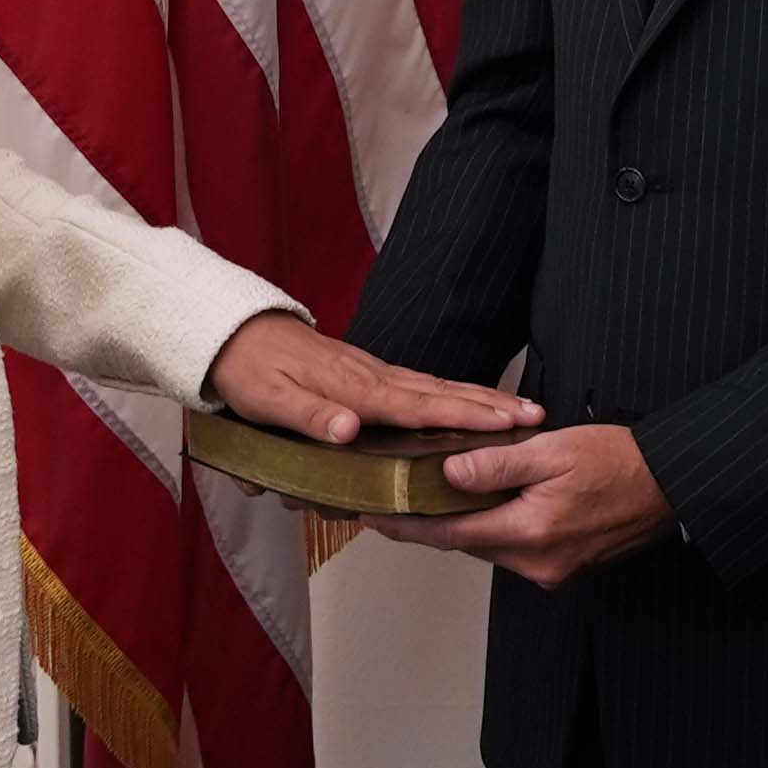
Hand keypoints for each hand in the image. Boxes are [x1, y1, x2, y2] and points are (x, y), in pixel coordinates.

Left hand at [206, 313, 540, 445]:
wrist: (232, 335)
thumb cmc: (249, 373)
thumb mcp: (270, 401)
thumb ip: (312, 417)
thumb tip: (351, 432)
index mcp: (356, 389)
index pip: (421, 406)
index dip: (466, 417)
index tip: (506, 422)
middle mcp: (372, 378)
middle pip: (442, 393)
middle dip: (490, 406)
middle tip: (535, 416)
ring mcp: (372, 374)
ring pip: (435, 388)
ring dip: (477, 399)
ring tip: (516, 411)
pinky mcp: (366, 375)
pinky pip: (419, 387)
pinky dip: (449, 394)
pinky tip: (462, 402)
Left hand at [365, 425, 671, 590]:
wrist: (672, 484)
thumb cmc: (621, 461)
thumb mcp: (554, 450)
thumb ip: (497, 465)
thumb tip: (448, 474)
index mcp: (530, 533)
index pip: (449, 534)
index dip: (406, 525)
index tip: (372, 517)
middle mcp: (538, 564)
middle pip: (468, 542)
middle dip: (433, 521)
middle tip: (397, 498)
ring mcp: (553, 571)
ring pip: (492, 546)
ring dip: (468, 523)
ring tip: (439, 495)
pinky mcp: (567, 569)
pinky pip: (517, 550)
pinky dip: (498, 528)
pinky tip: (493, 505)